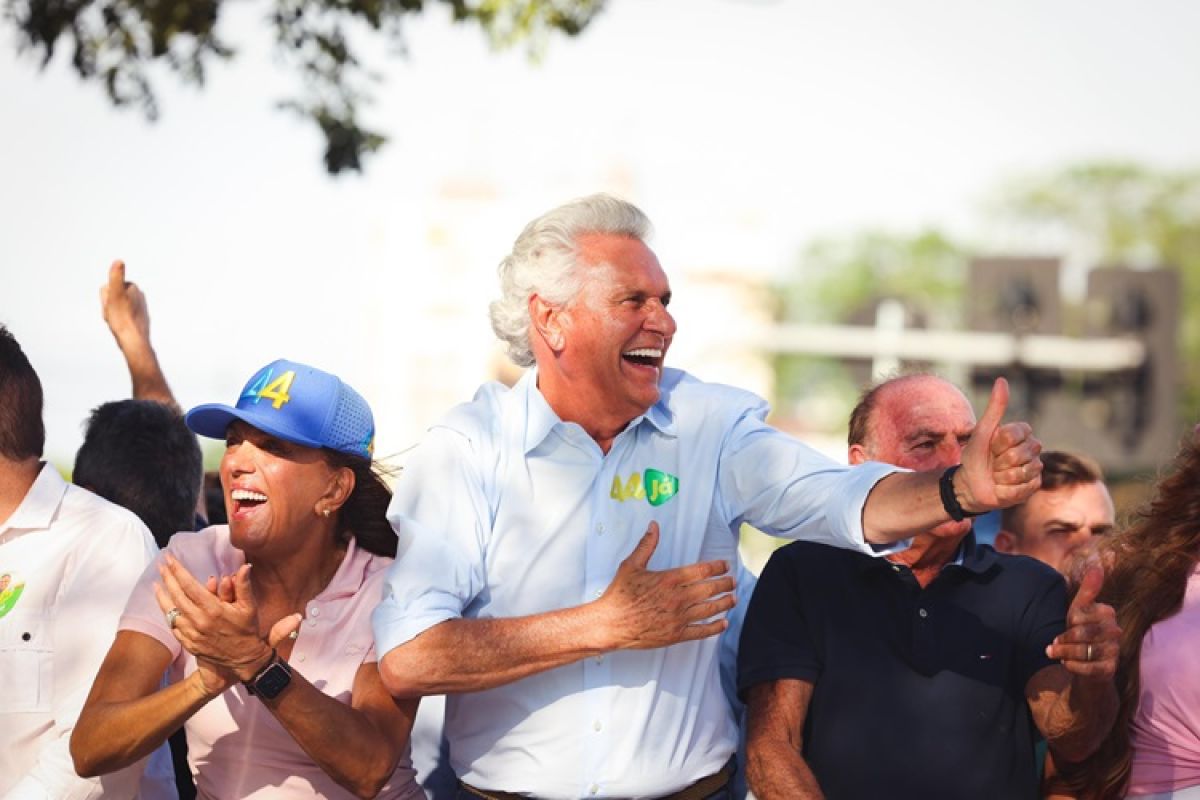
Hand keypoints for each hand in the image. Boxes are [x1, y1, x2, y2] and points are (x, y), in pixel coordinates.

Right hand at [100, 260, 151, 352]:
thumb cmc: (122, 318)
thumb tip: (119, 261)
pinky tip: (121, 327)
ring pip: (115, 308)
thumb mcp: (115, 294)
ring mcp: (140, 307)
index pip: (108, 287)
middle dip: (108, 306)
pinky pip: (121, 317)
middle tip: (113, 315)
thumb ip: (116, 277)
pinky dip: (119, 321)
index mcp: (133, 287)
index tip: (112, 307)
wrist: (134, 340)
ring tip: (117, 322)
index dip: (105, 298)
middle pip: (112, 297)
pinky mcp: (139, 319)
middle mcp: (139, 295)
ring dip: (112, 314)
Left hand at [155, 556, 290, 689]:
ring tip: (156, 584)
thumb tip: (244, 567)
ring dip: (162, 597)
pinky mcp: (189, 644)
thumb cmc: (247, 630)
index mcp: (214, 610)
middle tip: (161, 565)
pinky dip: (168, 614)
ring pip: (171, 612)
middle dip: (167, 578)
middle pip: (177, 596)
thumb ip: (244, 586)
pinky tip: (165, 606)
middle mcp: (200, 621)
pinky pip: (174, 626)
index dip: (178, 571)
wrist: (243, 659)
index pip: (190, 586)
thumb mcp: (249, 606)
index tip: (170, 559)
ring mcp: (192, 634)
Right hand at [594, 522, 735, 650]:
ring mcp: (678, 617)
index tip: (725, 566)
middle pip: (710, 589)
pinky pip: (701, 631)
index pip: (701, 571)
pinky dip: (715, 627)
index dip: (717, 567)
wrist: (610, 624)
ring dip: (725, 603)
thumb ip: (646, 545)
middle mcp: (677, 598)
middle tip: (733, 581)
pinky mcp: (676, 635)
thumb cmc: (619, 595)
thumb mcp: (631, 565)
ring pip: (710, 609)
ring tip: (733, 599)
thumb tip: (653, 526)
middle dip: (725, 584)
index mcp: (669, 579)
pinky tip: (723, 623)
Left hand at [956, 378, 1042, 512]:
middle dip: (998, 461)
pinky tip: (1003, 488)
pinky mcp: (1035, 485)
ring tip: (997, 476)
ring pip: (1021, 472)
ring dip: (1001, 477)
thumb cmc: (976, 456)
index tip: (991, 446)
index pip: (1014, 434)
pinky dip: (1006, 490)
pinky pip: (1023, 487)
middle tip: (993, 463)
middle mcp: (1033, 448)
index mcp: (1022, 433)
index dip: (997, 443)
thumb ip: (995, 408)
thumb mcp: (982, 431)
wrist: (972, 485)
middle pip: (1017, 455)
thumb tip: (1002, 380)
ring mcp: (1035, 467)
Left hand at [1046, 564, 1119, 678]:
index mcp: (1108, 613)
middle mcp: (1115, 632)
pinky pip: (1090, 668)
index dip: (1070, 621)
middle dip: (1064, 639)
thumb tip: (1097, 567)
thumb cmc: (1081, 632)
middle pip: (1083, 633)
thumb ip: (1087, 591)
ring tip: (1053, 653)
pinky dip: (1073, 666)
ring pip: (1085, 651)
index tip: (1066, 624)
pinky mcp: (1111, 670)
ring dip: (1065, 652)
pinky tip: (1065, 663)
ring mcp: (1115, 652)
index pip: (1081, 613)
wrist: (1087, 664)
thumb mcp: (1079, 611)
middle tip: (1052, 642)